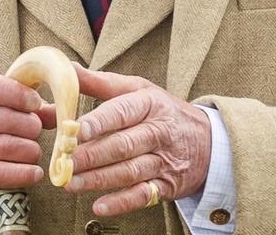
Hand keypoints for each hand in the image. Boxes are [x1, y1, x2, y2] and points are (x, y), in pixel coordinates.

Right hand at [0, 72, 56, 215]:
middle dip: (31, 127)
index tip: (35, 102)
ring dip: (30, 150)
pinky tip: (35, 173)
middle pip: (7, 119)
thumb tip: (58, 111)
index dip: (18, 93)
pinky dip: (23, 173)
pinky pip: (0, 173)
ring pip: (8, 146)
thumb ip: (24, 108)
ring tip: (34, 152)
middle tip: (35, 132)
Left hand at [65, 64, 211, 217]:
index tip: (78, 129)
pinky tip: (99, 206)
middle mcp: (159, 131)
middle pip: (124, 144)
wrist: (209, 141)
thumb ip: (100, 83)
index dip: (100, 121)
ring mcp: (164, 160)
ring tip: (71, 183)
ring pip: (130, 171)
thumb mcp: (137, 90)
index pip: (123, 111)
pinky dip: (121, 202)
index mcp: (150, 103)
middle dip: (93, 155)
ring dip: (99, 179)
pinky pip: (143, 195)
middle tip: (66, 161)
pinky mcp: (166, 185)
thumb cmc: (162, 111)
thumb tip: (67, 69)